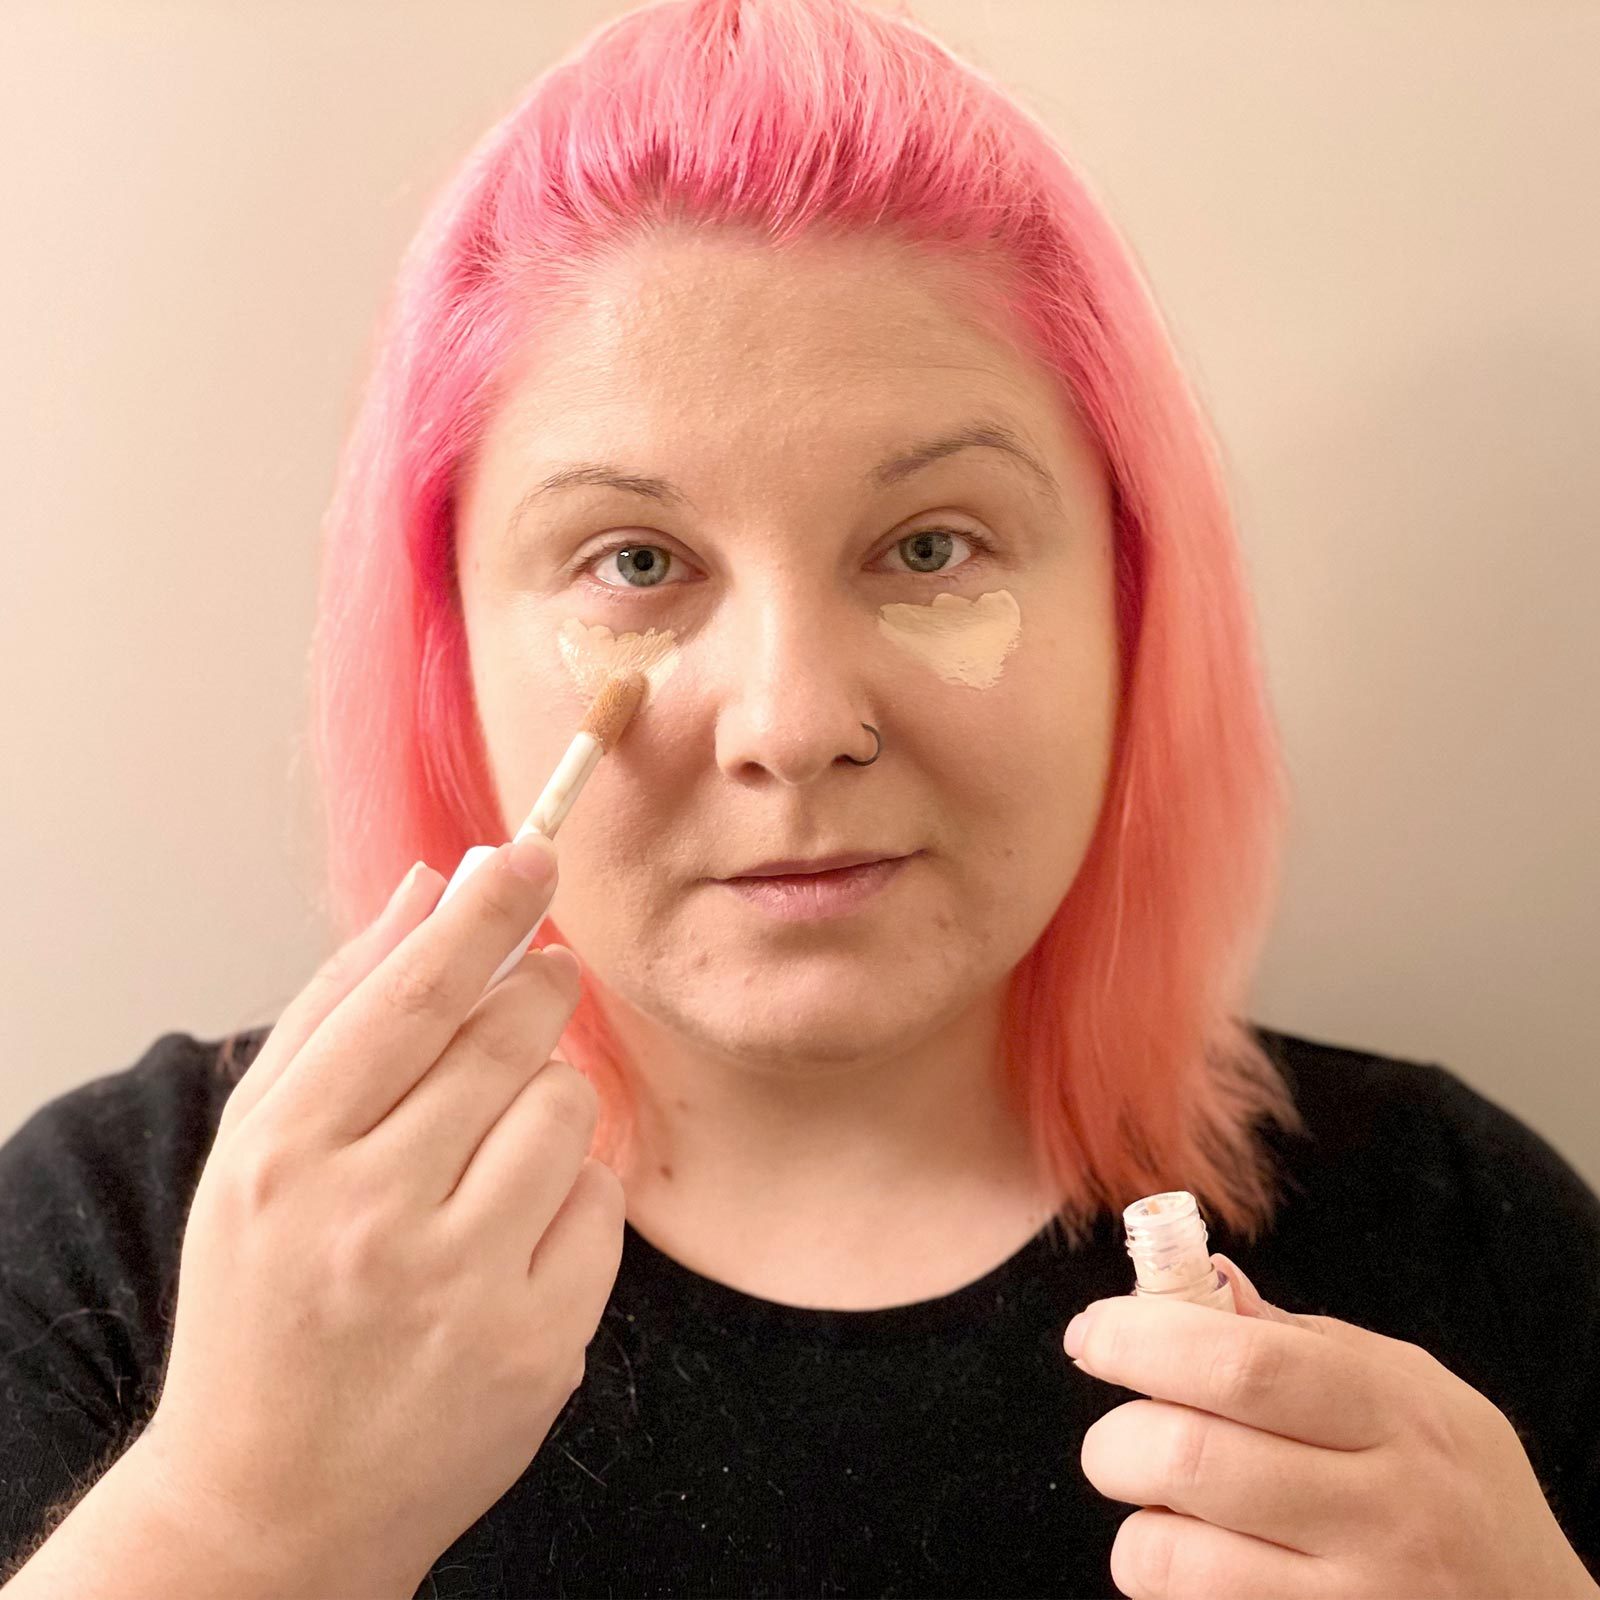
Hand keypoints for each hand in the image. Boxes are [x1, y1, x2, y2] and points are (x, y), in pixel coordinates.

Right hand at [138, 837, 624, 1597]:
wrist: (274, 1497)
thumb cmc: (264, 1294)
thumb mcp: (259, 1146)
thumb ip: (342, 1003)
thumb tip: (432, 884)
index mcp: (289, 1153)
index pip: (412, 995)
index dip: (487, 910)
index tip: (535, 848)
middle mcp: (372, 1218)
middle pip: (511, 1037)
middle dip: (538, 991)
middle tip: (534, 987)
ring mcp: (462, 1291)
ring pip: (570, 1110)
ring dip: (548, 1102)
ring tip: (490, 1149)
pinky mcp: (539, 1349)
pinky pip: (602, 1205)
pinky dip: (571, 1198)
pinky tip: (511, 1239)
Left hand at [1068, 1253, 1597, 1599]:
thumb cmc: (1459, 1490)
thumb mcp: (1410, 1390)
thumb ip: (1298, 1341)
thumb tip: (1196, 1281)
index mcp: (1395, 1414)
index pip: (1243, 1365)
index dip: (1142, 1341)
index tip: (1091, 1335)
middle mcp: (1385, 1513)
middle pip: (1192, 1461)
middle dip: (1116, 1440)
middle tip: (1116, 1439)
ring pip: (1178, 1562)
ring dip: (1136, 1531)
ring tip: (1160, 1514)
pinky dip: (1172, 1591)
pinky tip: (1200, 1570)